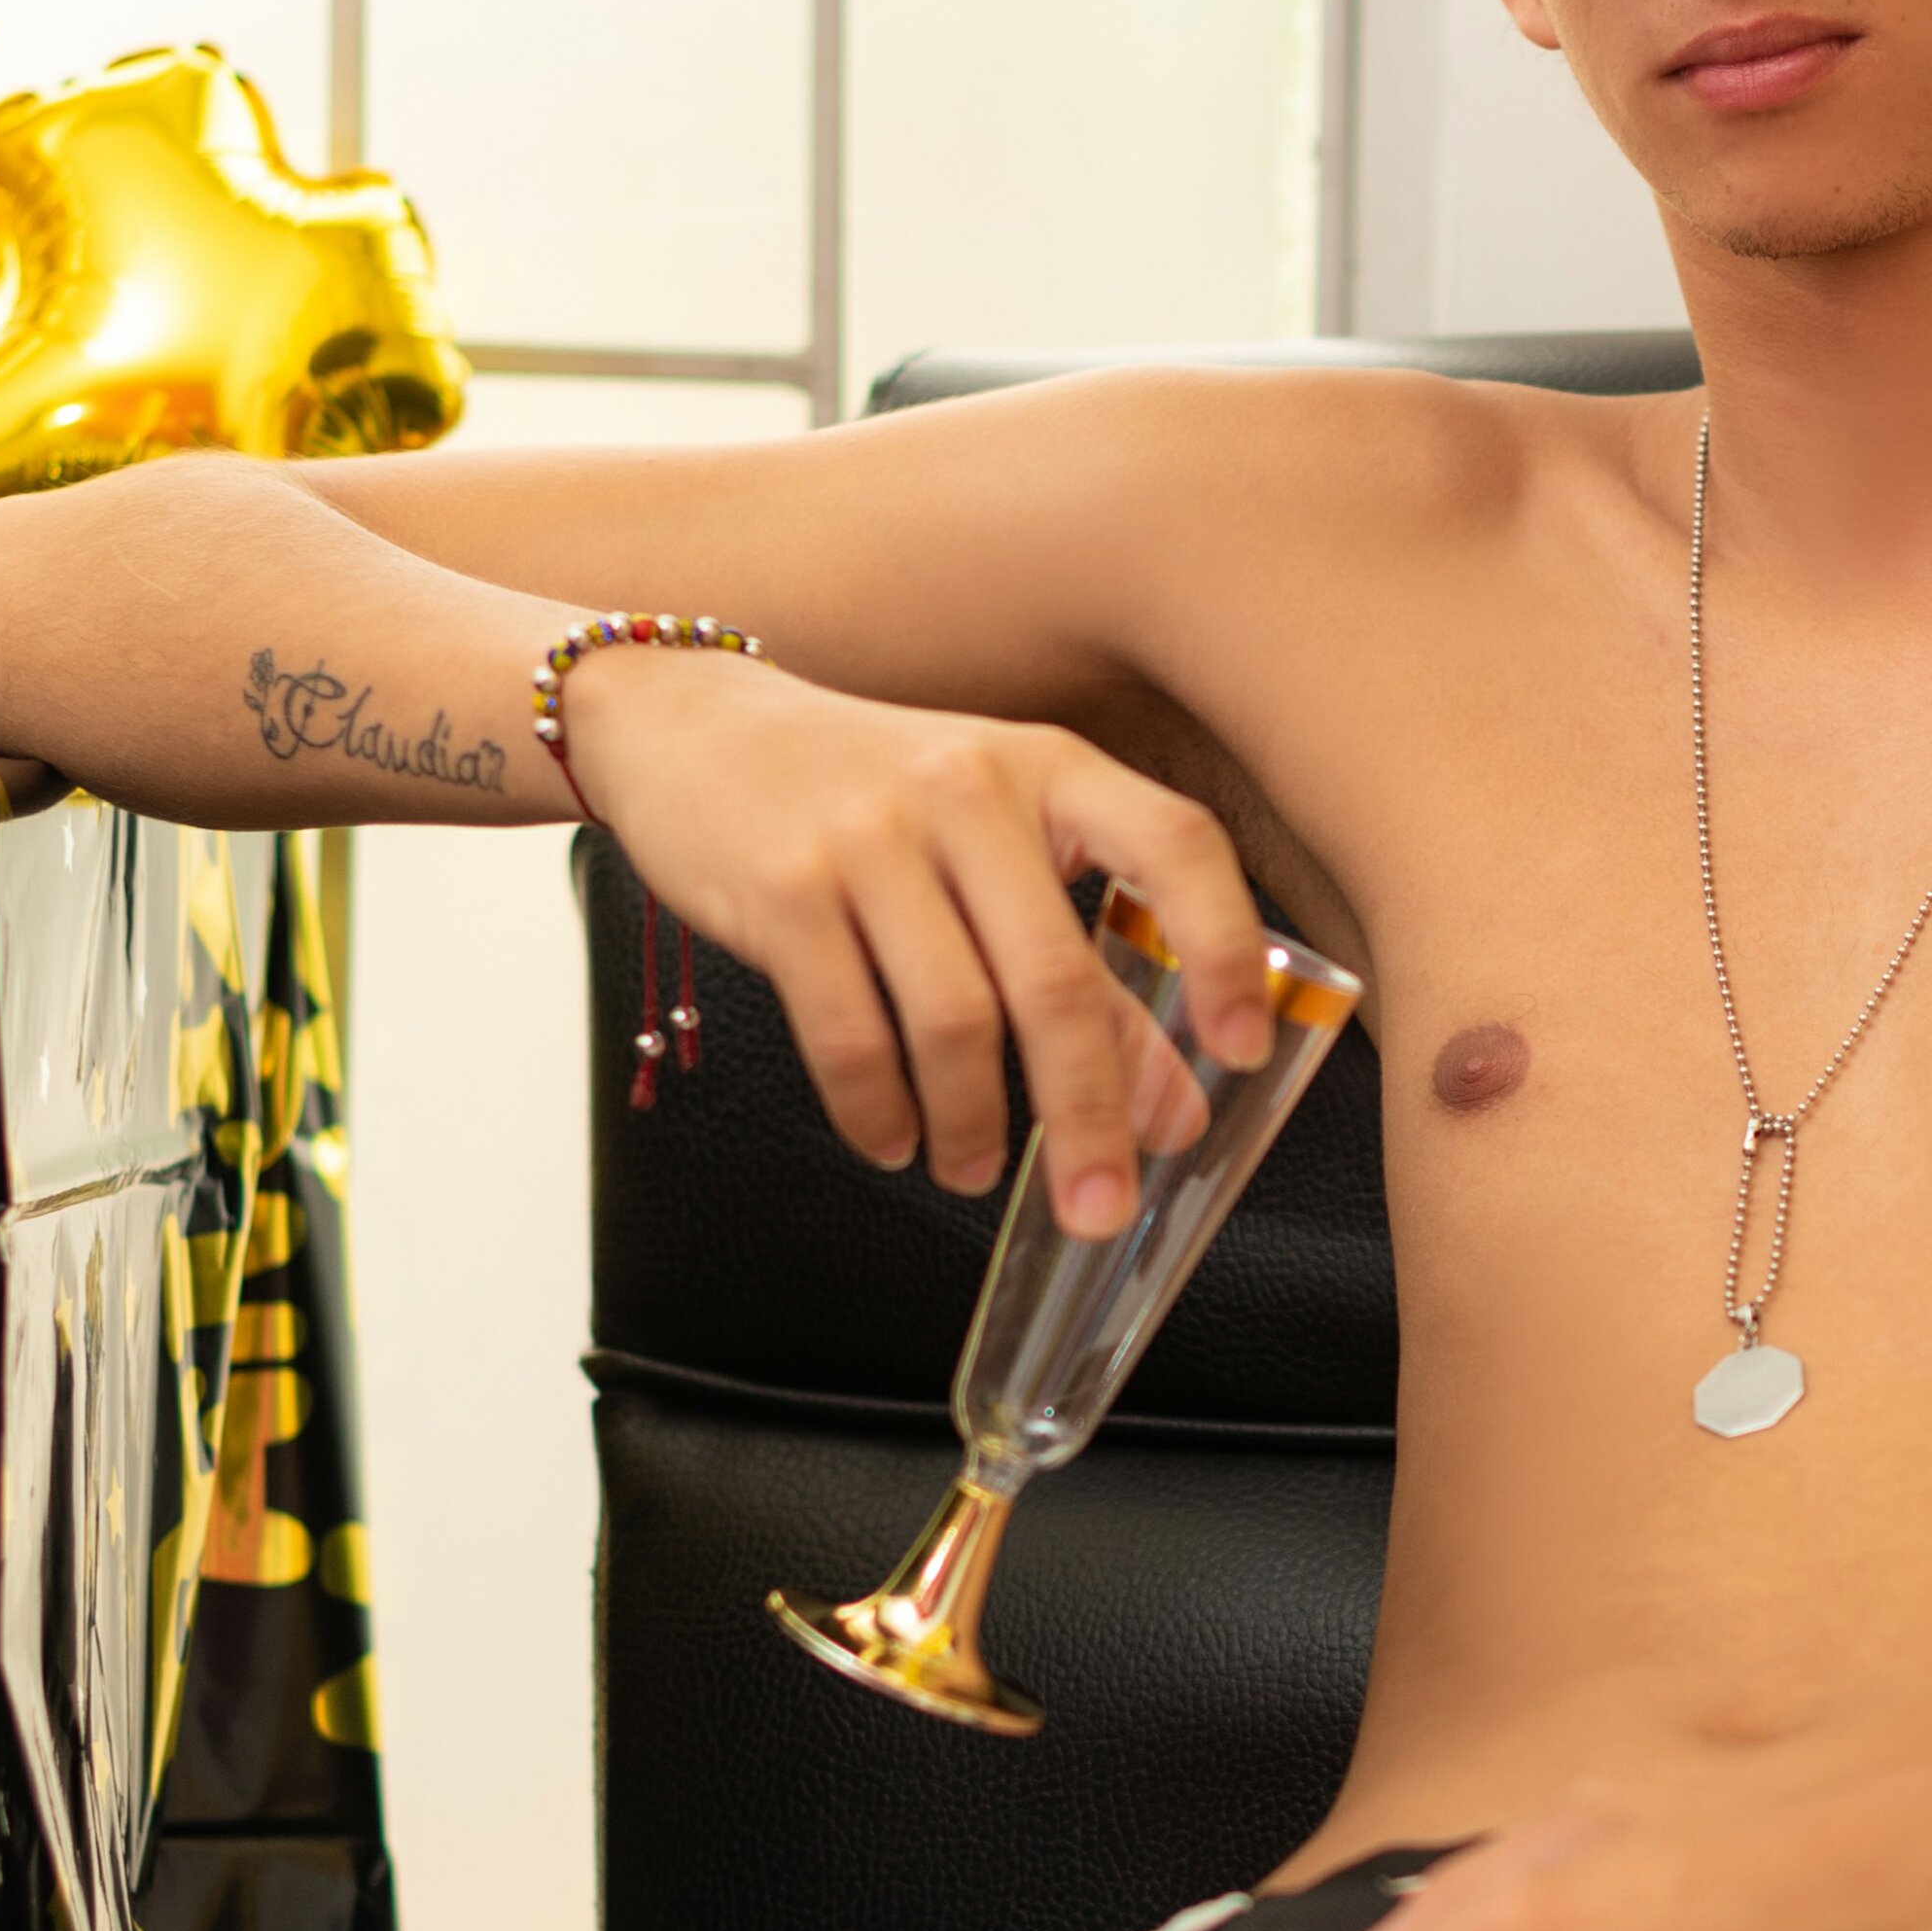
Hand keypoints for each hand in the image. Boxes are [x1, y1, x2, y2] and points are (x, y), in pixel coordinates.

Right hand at [557, 652, 1273, 1230]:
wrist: (691, 724)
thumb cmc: (865, 795)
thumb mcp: (990, 842)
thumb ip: (1084, 957)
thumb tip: (1171, 1104)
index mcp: (1048, 768)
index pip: (1174, 847)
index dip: (1222, 953)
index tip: (1240, 1053)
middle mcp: (969, 791)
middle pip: (1057, 980)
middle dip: (1090, 1117)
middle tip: (1100, 1206)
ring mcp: (870, 837)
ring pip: (955, 1023)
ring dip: (974, 1127)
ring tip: (972, 1169)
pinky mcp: (785, 890)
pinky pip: (850, 1036)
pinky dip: (879, 1113)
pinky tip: (894, 1140)